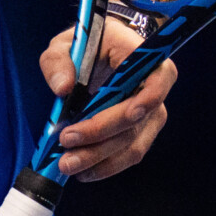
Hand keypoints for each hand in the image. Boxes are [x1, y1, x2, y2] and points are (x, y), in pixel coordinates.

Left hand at [40, 16, 176, 180]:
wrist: (103, 53)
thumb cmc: (86, 45)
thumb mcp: (65, 44)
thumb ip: (58, 62)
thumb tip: (62, 88)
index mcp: (140, 56)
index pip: (157, 80)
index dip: (146, 100)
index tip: (128, 115)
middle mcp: (155, 86)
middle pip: (137, 119)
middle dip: (101, 135)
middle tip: (66, 142)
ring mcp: (151, 112)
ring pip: (132, 142)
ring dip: (101, 158)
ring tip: (68, 164)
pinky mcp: (141, 130)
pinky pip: (130, 153)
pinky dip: (107, 165)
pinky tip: (84, 171)